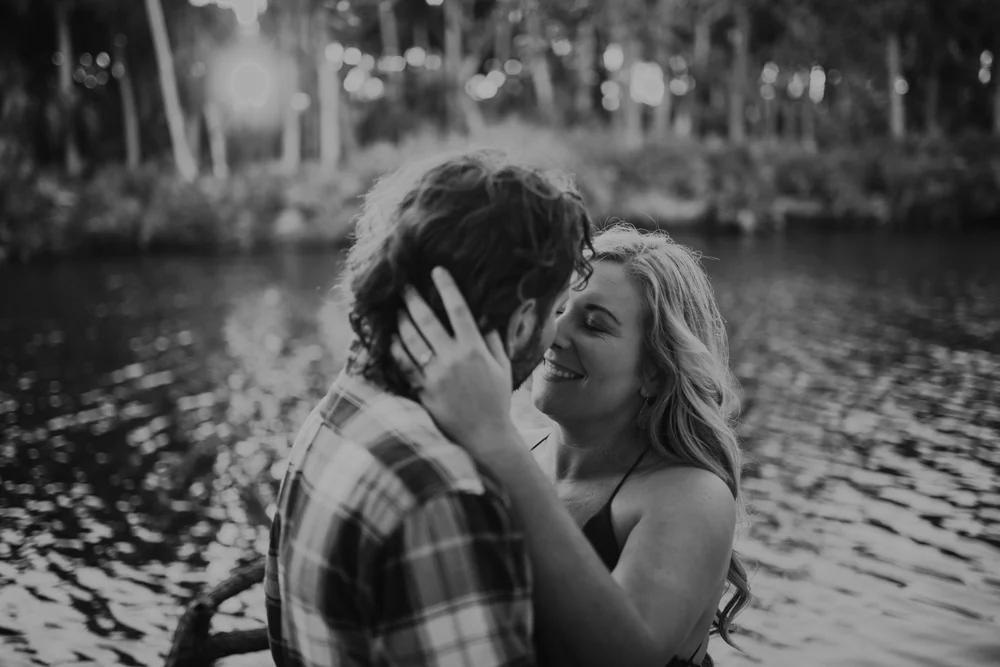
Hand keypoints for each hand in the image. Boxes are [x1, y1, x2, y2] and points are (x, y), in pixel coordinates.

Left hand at [391, 267, 517, 452]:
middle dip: (413, 299)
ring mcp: (435, 375)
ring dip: (401, 321)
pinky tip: (392, 338)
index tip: (437, 271)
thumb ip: (493, 339)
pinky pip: (404, 364)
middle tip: (403, 285)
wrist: (485, 437)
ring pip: (411, 340)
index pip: (458, 310)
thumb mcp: (502, 367)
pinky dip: (396, 349)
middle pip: (426, 320)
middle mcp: (452, 359)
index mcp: (474, 349)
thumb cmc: (496, 400)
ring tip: (396, 309)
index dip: (446, 287)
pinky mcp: (423, 390)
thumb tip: (486, 316)